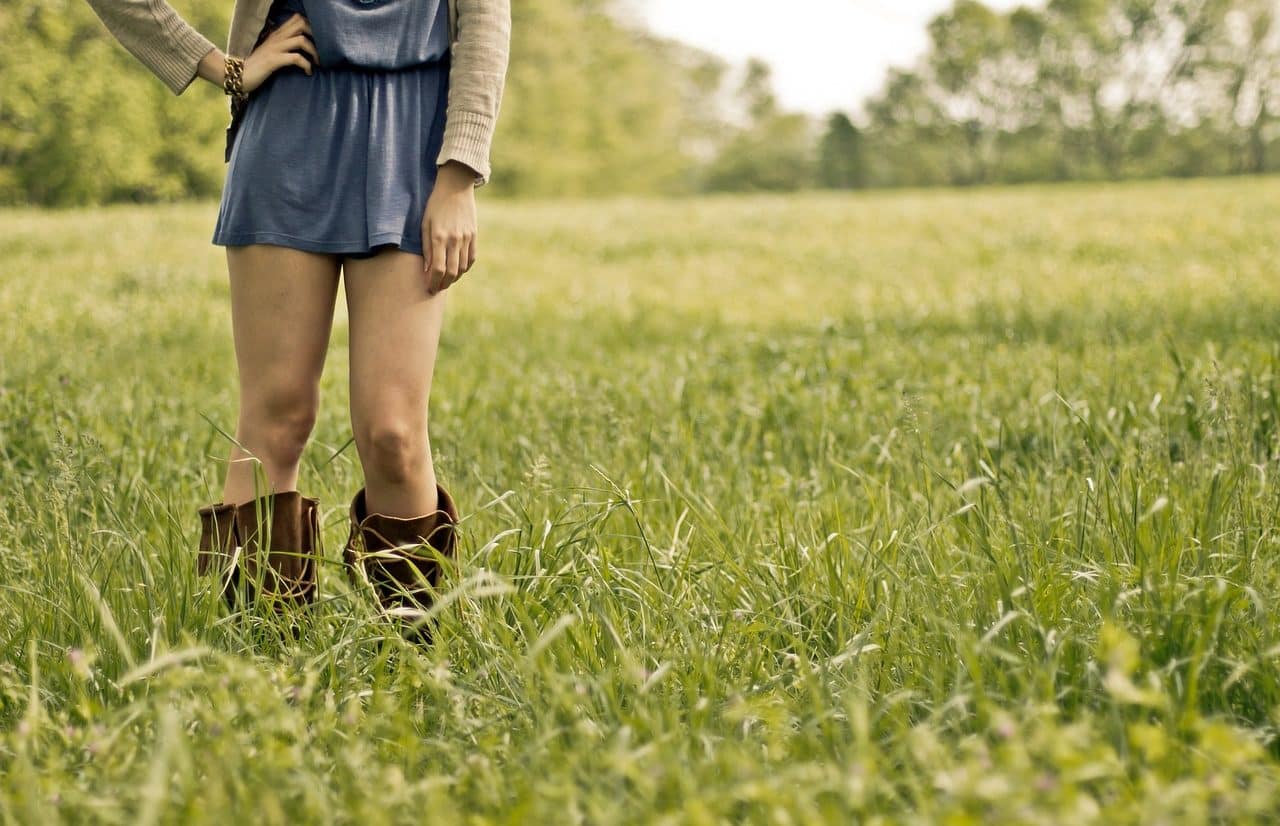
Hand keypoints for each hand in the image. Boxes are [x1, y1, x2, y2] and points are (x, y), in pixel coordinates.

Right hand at [242, 14, 317, 90]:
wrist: (238, 75)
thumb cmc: (257, 66)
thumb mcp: (271, 51)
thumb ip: (283, 46)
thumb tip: (300, 47)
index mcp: (277, 34)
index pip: (297, 19)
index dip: (312, 27)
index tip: (319, 42)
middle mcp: (276, 37)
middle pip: (302, 24)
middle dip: (317, 36)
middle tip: (322, 51)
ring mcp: (274, 48)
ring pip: (302, 40)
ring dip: (314, 52)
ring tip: (317, 63)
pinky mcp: (273, 60)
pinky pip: (296, 58)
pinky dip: (306, 65)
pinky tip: (308, 72)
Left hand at [422, 162, 478, 294]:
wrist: (455, 187)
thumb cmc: (434, 205)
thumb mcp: (424, 224)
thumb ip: (425, 248)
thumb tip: (426, 270)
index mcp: (438, 237)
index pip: (437, 269)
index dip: (433, 282)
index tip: (429, 289)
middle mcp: (454, 239)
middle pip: (451, 272)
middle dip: (443, 284)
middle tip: (437, 289)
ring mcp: (466, 238)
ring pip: (462, 267)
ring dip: (454, 278)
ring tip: (446, 280)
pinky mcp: (474, 236)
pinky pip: (471, 258)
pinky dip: (464, 268)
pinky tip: (457, 270)